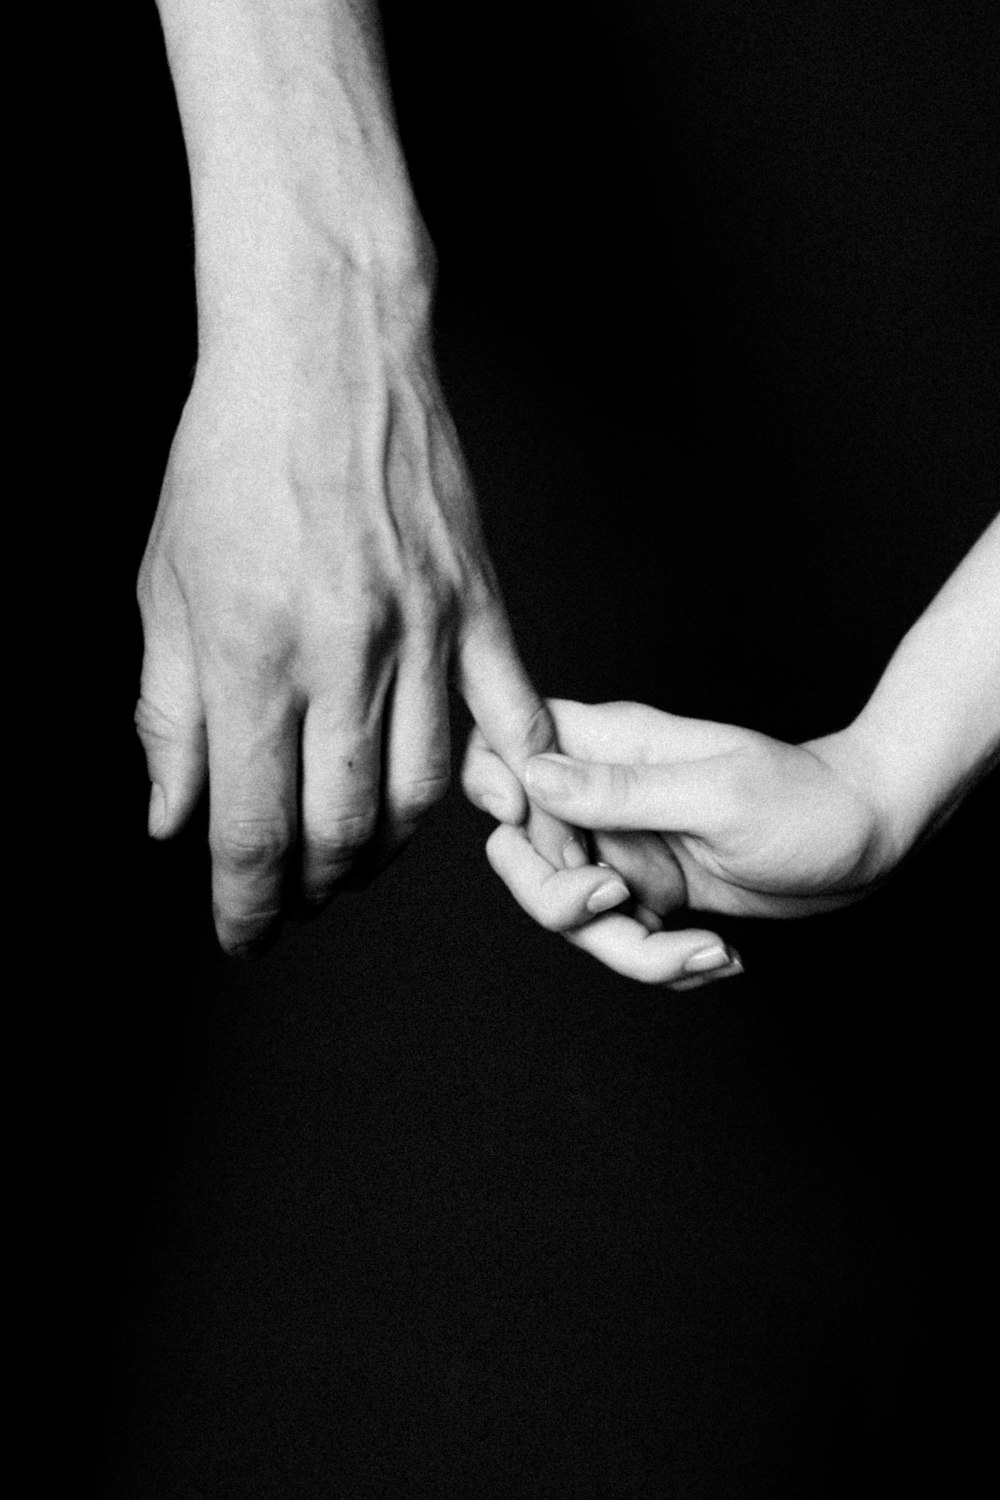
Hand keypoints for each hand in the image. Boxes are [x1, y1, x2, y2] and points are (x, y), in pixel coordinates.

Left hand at [136, 267, 573, 955]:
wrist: (323, 343)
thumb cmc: (228, 457)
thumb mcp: (163, 584)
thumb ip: (168, 715)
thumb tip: (171, 819)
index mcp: (250, 653)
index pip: (251, 827)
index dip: (243, 903)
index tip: (239, 935)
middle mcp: (343, 655)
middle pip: (340, 827)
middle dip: (307, 886)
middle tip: (288, 896)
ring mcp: (423, 630)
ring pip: (423, 792)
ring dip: (384, 847)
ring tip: (352, 854)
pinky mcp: (476, 603)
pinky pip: (508, 712)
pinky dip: (504, 776)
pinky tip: (485, 808)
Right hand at [462, 700, 895, 986]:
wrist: (872, 842)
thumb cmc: (807, 801)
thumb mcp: (716, 795)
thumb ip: (620, 791)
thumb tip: (530, 775)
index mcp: (610, 747)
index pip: (506, 745)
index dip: (492, 785)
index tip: (520, 824)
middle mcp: (605, 797)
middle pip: (519, 848)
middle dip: (554, 897)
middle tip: (617, 904)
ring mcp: (625, 846)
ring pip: (567, 909)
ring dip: (626, 949)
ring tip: (703, 951)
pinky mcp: (651, 892)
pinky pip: (619, 939)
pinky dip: (662, 962)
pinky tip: (718, 956)